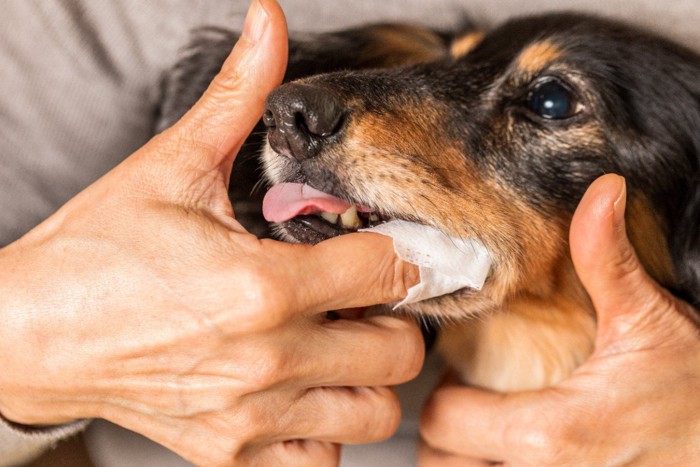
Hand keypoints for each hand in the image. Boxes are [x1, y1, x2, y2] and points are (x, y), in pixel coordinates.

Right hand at [0, 1, 422, 464]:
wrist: (30, 334)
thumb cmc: (97, 254)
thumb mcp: (171, 167)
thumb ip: (237, 97)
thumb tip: (267, 21)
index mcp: (263, 285)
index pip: (389, 272)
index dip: (400, 252)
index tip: (386, 245)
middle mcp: (267, 358)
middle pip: (399, 348)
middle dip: (393, 316)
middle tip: (361, 294)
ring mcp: (252, 415)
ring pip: (374, 412)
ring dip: (369, 374)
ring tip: (338, 341)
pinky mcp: (230, 453)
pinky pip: (318, 461)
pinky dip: (326, 429)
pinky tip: (302, 390)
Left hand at [419, 174, 699, 465]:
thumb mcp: (650, 322)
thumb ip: (607, 260)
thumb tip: (600, 191)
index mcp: (546, 434)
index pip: (440, 418)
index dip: (447, 389)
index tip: (468, 374)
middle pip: (441, 460)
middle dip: (449, 430)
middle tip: (474, 401)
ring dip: (468, 458)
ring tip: (491, 430)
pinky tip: (519, 453)